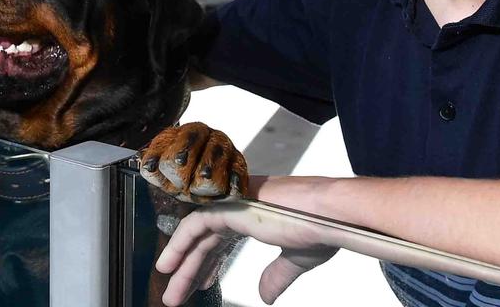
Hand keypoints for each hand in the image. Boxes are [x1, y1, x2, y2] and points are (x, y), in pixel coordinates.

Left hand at [155, 176, 340, 305]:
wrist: (330, 214)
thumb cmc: (322, 227)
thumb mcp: (296, 259)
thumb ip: (277, 275)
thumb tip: (265, 296)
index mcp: (258, 216)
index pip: (223, 239)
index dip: (211, 263)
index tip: (203, 283)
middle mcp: (242, 206)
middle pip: (207, 240)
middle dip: (192, 270)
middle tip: (177, 295)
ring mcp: (235, 203)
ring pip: (198, 234)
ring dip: (182, 263)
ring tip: (170, 291)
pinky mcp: (231, 205)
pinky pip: (196, 224)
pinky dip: (180, 243)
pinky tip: (170, 264)